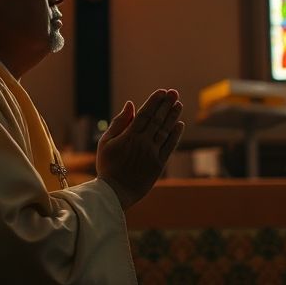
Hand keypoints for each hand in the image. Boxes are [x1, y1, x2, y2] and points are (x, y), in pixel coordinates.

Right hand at [96, 89, 184, 209]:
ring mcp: (152, 154)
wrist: (115, 193)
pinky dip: (175, 135)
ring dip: (173, 116)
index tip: (161, 91)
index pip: (145, 114)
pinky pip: (170, 147)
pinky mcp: (159, 165)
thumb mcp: (106, 142)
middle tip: (174, 93)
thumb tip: (130, 104)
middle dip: (166, 104)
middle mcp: (143, 143)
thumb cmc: (107, 166)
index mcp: (130, 136)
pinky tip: (180, 124)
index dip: (154, 101)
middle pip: (158, 119)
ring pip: (165, 131)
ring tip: (178, 104)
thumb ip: (119, 122)